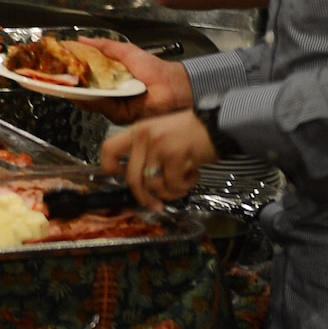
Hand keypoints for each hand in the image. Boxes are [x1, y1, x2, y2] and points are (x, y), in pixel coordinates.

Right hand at [65, 37, 192, 122]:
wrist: (172, 86)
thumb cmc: (153, 68)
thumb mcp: (125, 51)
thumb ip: (103, 46)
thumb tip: (81, 38)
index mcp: (110, 76)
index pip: (86, 75)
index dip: (71, 70)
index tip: (57, 63)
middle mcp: (109, 92)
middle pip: (83, 89)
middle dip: (67, 82)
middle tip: (52, 74)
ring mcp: (112, 104)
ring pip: (88, 99)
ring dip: (75, 91)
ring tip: (61, 81)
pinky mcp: (117, 115)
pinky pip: (100, 108)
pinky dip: (90, 101)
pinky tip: (80, 92)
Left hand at [100, 111, 215, 210]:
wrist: (219, 124)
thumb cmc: (192, 132)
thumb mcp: (162, 134)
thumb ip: (147, 152)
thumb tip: (139, 182)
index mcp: (137, 130)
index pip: (108, 149)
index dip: (109, 167)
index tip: (119, 176)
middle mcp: (144, 137)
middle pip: (131, 178)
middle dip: (144, 197)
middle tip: (156, 205)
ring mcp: (158, 146)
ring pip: (153, 185)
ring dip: (170, 192)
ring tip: (183, 183)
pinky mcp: (175, 155)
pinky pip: (173, 184)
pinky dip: (184, 186)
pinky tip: (193, 175)